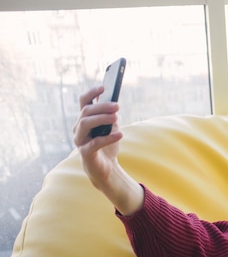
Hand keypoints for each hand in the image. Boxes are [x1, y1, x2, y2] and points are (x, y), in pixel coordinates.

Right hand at [73, 86, 143, 214]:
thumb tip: (114, 103)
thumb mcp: (111, 128)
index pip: (83, 102)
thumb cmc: (107, 146)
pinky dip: (108, 137)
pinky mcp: (85, 153)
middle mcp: (78, 128)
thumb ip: (110, 116)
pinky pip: (94, 142)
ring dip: (101, 118)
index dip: (91, 93)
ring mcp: (79, 140)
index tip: (103, 87)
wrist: (106, 169)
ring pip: (85, 123)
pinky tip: (120, 134)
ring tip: (117, 117)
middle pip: (86, 111)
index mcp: (84, 119)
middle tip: (117, 106)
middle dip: (101, 106)